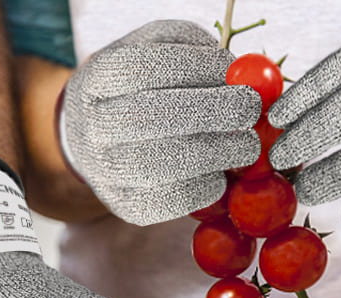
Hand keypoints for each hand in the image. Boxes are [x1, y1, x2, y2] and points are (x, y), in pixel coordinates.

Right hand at [62, 20, 261, 224]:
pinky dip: (206, 188)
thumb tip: (240, 73)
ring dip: (217, 154)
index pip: (141, 68)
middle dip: (211, 112)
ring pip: (161, 164)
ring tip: (247, 145)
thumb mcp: (156, 50)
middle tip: (249, 110)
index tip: (231, 68)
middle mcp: (92, 127)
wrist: (96, 138)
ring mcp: (104, 171)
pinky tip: (221, 172)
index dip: (192, 67)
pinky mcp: (125, 206)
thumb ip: (195, 49)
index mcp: (96, 79)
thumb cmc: (140, 87)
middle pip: (148, 117)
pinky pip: (170, 202)